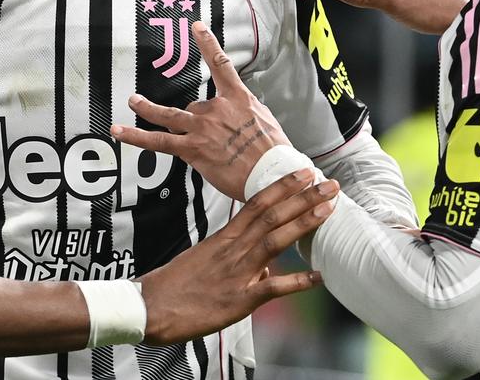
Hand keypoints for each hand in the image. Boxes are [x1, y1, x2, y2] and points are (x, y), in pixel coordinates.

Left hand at [112, 22, 287, 200]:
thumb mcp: (264, 122)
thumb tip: (235, 115)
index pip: (221, 64)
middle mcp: (217, 109)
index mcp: (239, 98)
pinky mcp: (192, 149)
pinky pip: (158, 141)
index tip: (196, 28)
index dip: (207, 43)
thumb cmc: (274, 153)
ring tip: (134, 101)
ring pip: (168, 115)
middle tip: (207, 134)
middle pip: (194, 104)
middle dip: (197, 121)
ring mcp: (202, 127)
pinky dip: (136, 136)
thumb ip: (244, 113)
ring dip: (147, 108)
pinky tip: (120, 132)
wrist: (274, 174)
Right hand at [137, 171, 335, 344]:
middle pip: (271, 216)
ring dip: (303, 223)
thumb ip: (236, 257)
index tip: (302, 172)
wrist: (151, 306)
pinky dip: (296, 282)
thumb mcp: (205, 260)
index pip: (257, 204)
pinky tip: (318, 277)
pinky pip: (272, 288)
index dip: (282, 187)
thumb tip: (266, 266)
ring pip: (274, 240)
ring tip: (327, 210)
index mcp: (224, 237)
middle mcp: (233, 249)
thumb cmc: (174, 284)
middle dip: (302, 197)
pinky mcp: (239, 299)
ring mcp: (238, 272)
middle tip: (328, 183)